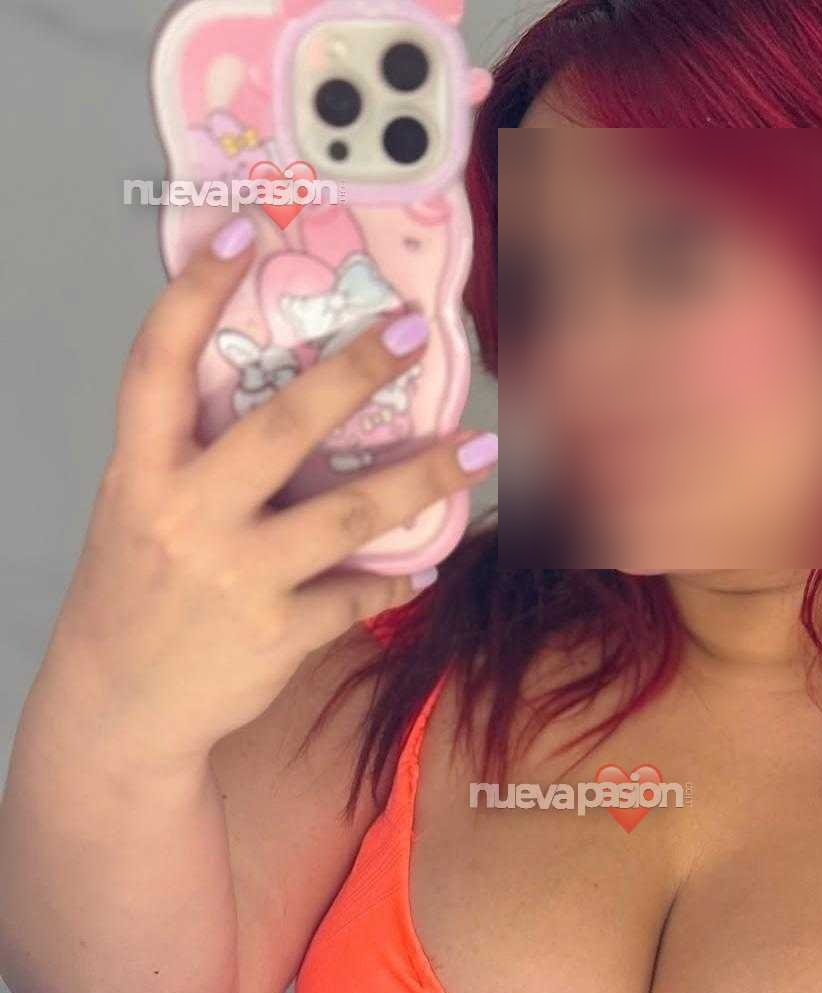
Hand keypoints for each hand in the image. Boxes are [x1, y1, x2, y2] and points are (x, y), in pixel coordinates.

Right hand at [49, 215, 496, 771]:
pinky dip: (395, 576)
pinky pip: (358, 592)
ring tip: (479, 449)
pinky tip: (425, 561)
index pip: (159, 364)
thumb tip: (281, 402)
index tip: (242, 233)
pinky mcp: (279, 633)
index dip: (196, 293)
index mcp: (141, 472)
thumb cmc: (136, 597)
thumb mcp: (139, 513)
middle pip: (280, 427)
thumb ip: (192, 460)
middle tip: (409, 333)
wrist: (121, 707)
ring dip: (423, 480)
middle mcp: (185, 516)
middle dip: (352, 375)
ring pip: (348, 513)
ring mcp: (237, 577)